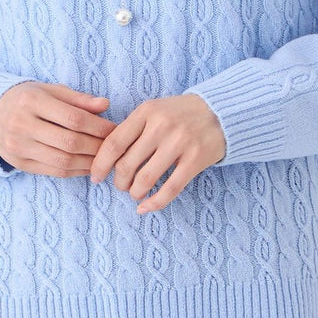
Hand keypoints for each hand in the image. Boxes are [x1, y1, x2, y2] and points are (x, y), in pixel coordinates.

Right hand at [0, 82, 114, 175]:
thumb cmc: (29, 99)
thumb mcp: (51, 91)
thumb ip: (78, 99)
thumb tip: (106, 105)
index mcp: (31, 101)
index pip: (73, 118)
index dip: (98, 126)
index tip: (114, 129)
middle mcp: (22, 125)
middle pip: (69, 142)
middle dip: (97, 146)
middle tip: (113, 146)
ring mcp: (18, 147)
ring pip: (63, 161)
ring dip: (89, 162)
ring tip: (104, 157)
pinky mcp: (19, 164)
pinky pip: (54, 172)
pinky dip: (76, 171)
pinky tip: (88, 165)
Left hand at [88, 93, 226, 213]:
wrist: (221, 112)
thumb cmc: (180, 114)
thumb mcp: (154, 110)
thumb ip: (133, 128)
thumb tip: (105, 156)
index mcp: (146, 111)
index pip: (114, 143)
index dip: (100, 164)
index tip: (96, 177)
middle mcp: (161, 126)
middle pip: (127, 164)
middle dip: (119, 181)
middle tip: (121, 185)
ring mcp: (179, 143)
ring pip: (145, 179)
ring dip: (135, 192)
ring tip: (136, 193)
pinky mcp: (195, 160)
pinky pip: (169, 189)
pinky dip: (154, 203)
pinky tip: (145, 208)